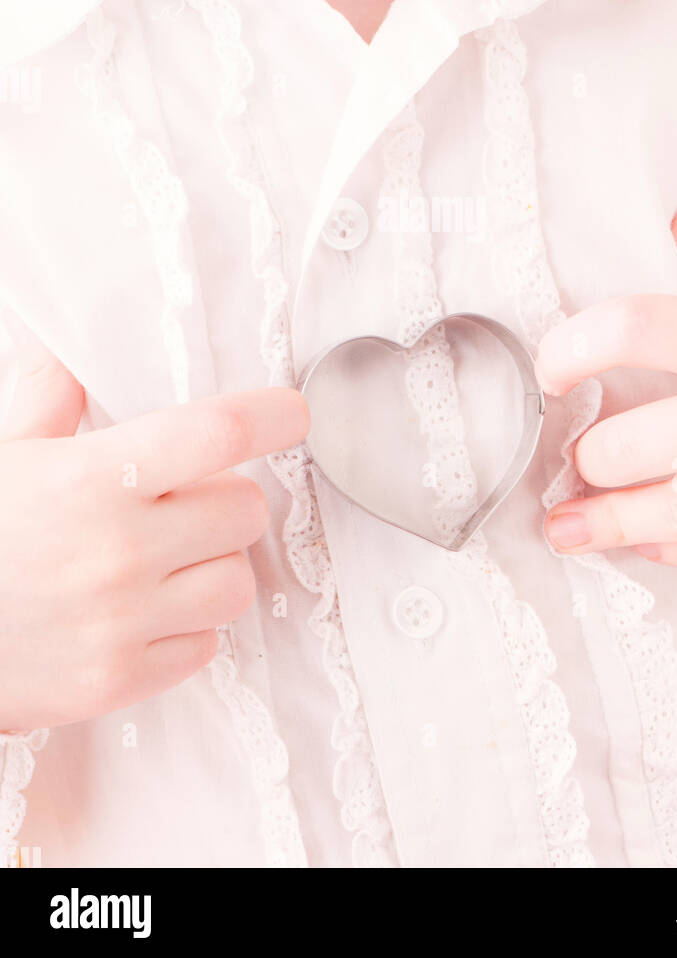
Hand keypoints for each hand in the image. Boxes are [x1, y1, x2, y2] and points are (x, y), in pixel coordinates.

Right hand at [0, 313, 308, 730]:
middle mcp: (119, 549)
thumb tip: (70, 351)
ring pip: (236, 582)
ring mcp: (122, 621)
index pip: (216, 434)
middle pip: (245, 511)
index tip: (292, 413)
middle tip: (187, 502)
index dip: (270, 417)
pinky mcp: (118, 680)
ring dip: (214, 565)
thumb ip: (48, 398)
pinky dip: (186, 628)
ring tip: (167, 561)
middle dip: (226, 500)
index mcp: (94, 479)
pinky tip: (143, 612)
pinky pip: (204, 645)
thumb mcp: (2, 453)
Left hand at [534, 207, 676, 568]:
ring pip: (667, 512)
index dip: (573, 346)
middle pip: (631, 444)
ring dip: (605, 522)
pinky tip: (646, 540)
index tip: (551, 366)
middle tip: (568, 460)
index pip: (634, 329)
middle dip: (587, 456)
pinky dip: (672, 548)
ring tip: (567, 526)